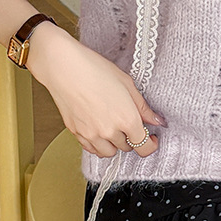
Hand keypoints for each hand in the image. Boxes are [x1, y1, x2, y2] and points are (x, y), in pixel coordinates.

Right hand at [25, 22, 166, 157]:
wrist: (63, 67)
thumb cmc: (94, 69)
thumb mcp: (127, 84)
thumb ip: (143, 107)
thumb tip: (156, 120)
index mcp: (127, 119)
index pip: (144, 146)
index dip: (151, 143)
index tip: (151, 138)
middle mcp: (109, 130)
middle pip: (127, 148)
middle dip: (131, 138)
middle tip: (128, 123)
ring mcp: (91, 134)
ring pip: (109, 152)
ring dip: (114, 144)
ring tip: (113, 128)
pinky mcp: (76, 133)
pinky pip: (91, 149)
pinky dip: (98, 144)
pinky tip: (99, 130)